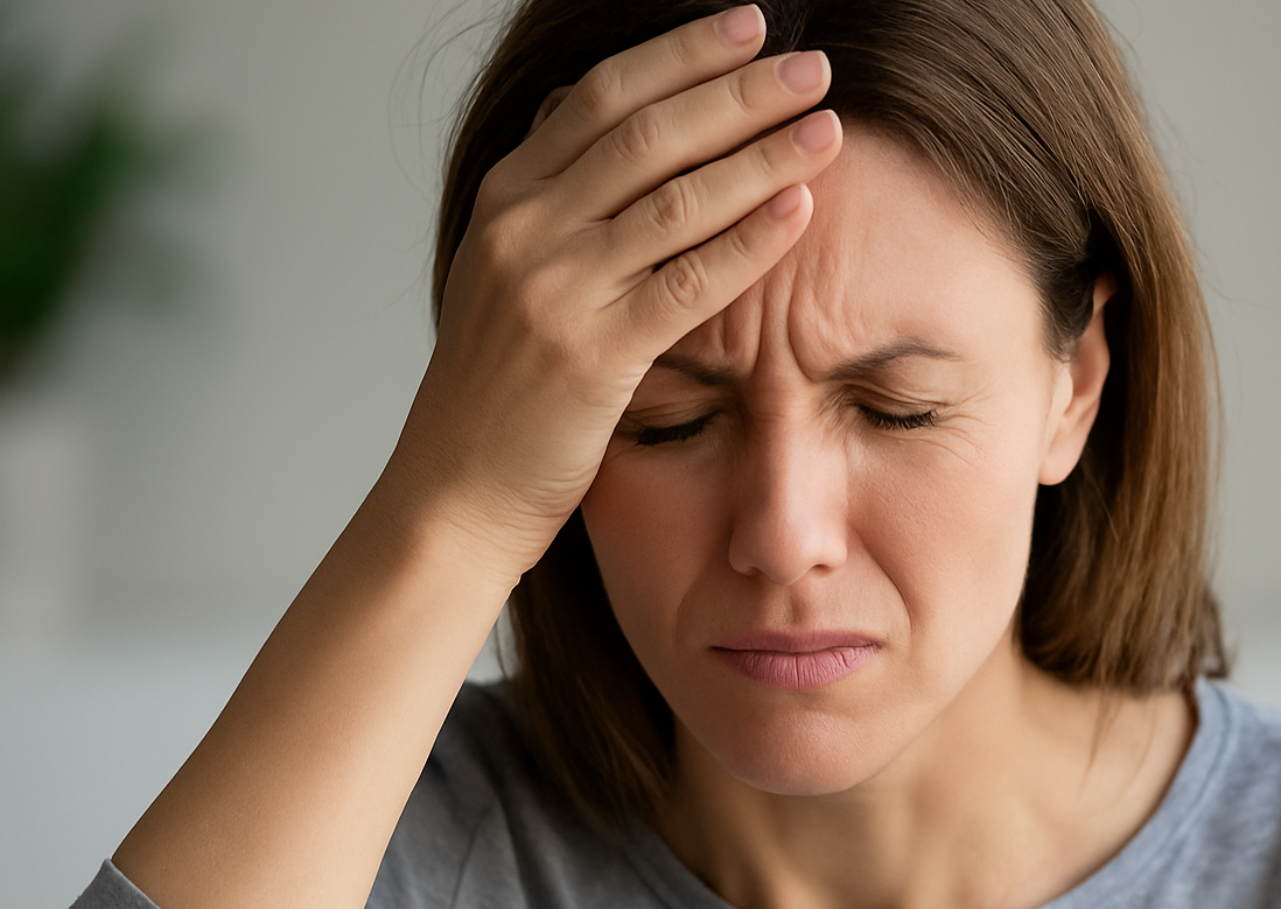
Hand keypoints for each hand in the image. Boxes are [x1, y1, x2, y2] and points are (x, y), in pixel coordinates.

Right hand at [384, 5, 840, 580]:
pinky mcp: (592, 354)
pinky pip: (689, 282)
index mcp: (506, 197)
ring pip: (676, 198)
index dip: (682, 54)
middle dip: (737, 90)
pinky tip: (801, 208)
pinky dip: (750, 240)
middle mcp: (524, 228)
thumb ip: (551, 194)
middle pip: (648, 132)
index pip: (604, 96)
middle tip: (812, 63)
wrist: (454, 490)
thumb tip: (587, 109)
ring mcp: (555, 288)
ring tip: (827, 125)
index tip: (748, 25)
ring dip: (761, 154)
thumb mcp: (505, 270)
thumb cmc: (497, 386)